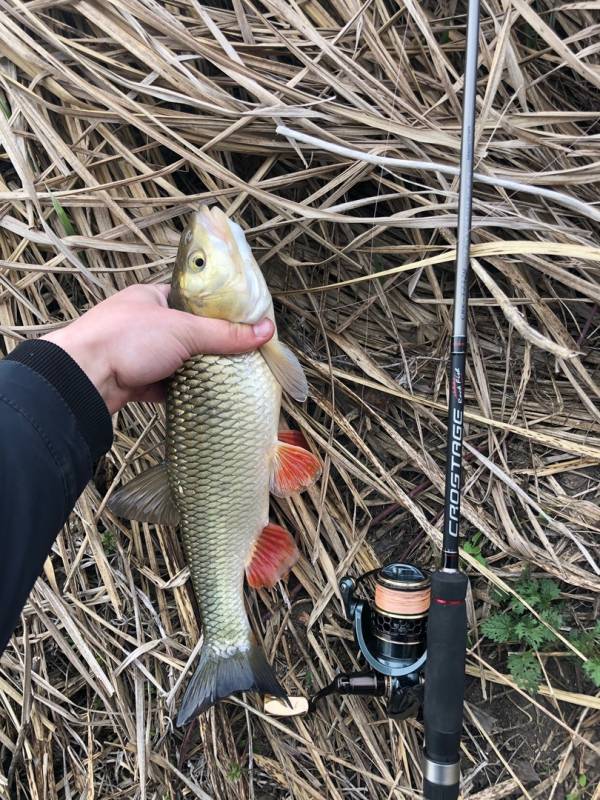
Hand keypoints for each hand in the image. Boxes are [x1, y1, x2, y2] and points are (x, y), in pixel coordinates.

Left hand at [42, 284, 273, 413]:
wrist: (83, 379)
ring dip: (197, 371)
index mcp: (151, 298)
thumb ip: (225, 333)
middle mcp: (143, 324)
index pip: (191, 300)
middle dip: (210, 346)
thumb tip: (266, 331)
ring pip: (177, 362)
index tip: (243, 324)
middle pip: (188, 334)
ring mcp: (137, 354)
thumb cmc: (127, 339)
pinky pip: (165, 386)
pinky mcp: (134, 382)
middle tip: (241, 355)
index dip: (217, 311)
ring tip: (229, 377)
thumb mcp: (184, 330)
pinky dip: (182, 392)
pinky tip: (203, 397)